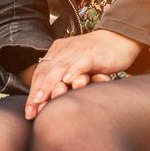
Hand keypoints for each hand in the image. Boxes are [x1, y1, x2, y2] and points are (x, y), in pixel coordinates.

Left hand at [25, 30, 142, 118]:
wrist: (120, 39)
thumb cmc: (97, 56)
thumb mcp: (74, 64)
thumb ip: (62, 76)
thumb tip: (47, 99)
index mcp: (58, 51)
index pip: (40, 73)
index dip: (33, 92)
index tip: (29, 111)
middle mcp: (65, 50)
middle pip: (47, 71)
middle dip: (38, 92)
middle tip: (32, 110)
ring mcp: (79, 51)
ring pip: (61, 68)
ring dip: (50, 85)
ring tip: (42, 99)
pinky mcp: (95, 54)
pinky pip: (82, 62)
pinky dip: (74, 71)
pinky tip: (68, 81)